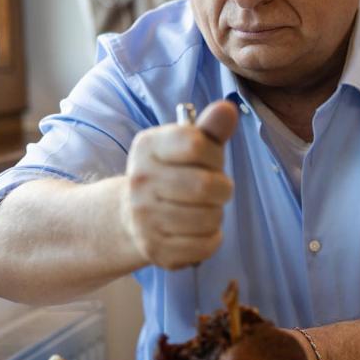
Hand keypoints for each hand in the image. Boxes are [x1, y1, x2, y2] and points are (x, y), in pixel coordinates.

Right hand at [121, 100, 239, 268]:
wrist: (132, 215)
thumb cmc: (172, 173)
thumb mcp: (188, 146)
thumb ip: (210, 129)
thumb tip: (227, 109)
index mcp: (147, 147)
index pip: (195, 144)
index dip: (214, 154)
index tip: (210, 160)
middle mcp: (139, 181)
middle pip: (205, 185)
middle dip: (222, 188)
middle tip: (215, 190)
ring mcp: (144, 218)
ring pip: (209, 218)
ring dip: (216, 214)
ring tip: (204, 210)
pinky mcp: (155, 250)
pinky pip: (205, 245)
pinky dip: (212, 238)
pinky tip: (199, 230)